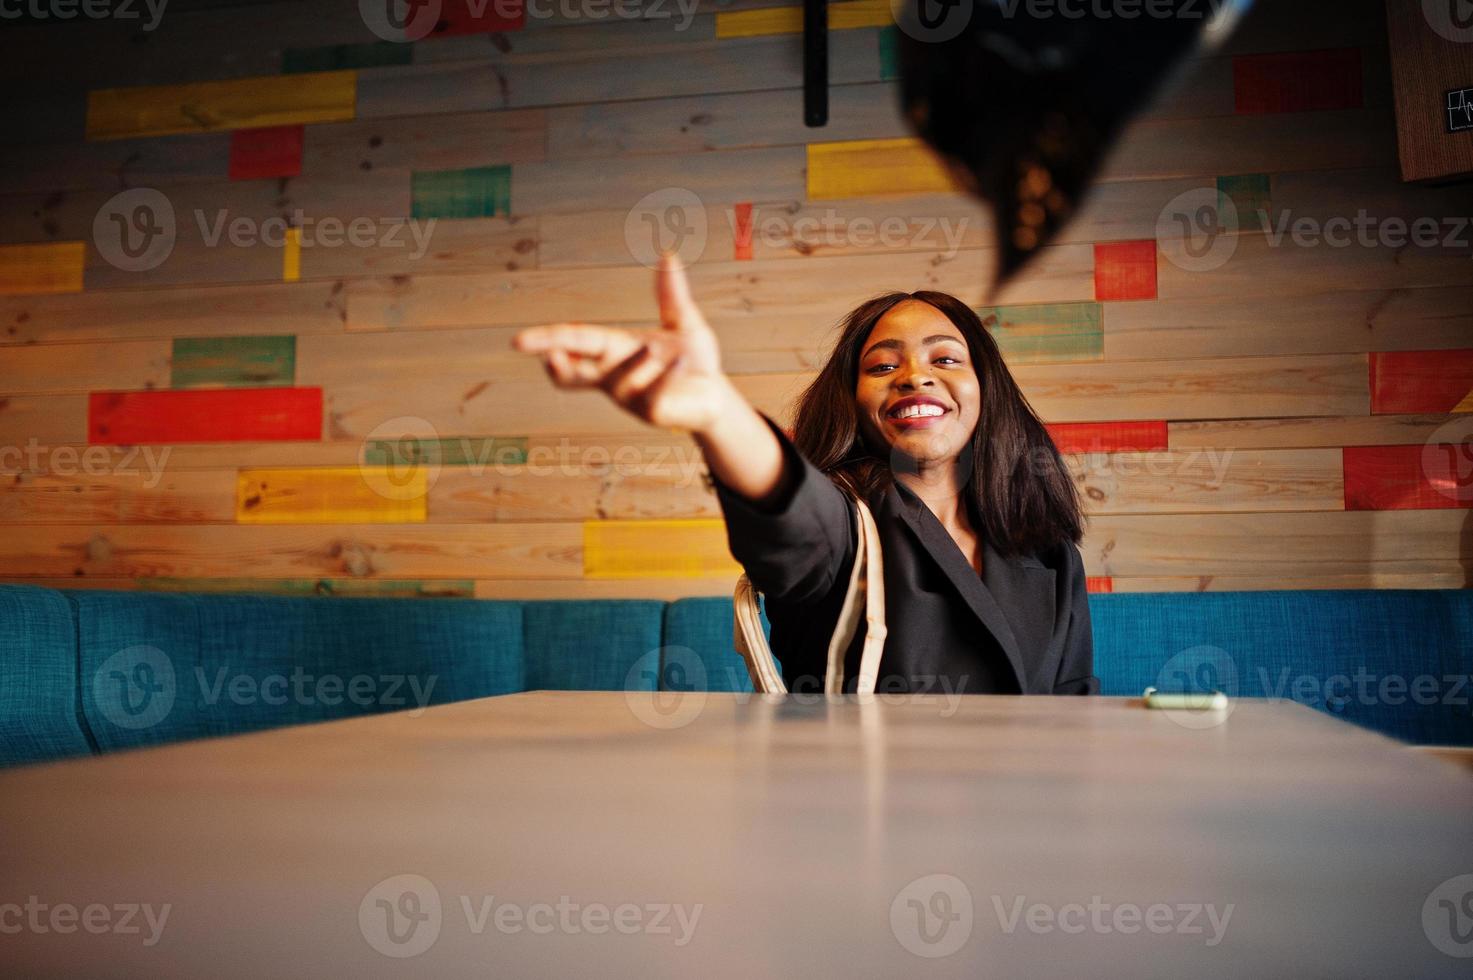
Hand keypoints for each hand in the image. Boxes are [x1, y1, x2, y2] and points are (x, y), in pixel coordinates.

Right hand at [512, 253, 732, 432]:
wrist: (716, 396)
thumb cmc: (694, 360)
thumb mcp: (683, 321)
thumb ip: (671, 293)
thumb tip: (668, 255)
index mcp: (613, 349)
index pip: (574, 342)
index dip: (546, 341)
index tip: (518, 341)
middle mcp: (612, 375)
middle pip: (571, 373)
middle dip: (556, 365)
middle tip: (546, 355)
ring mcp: (628, 398)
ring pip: (620, 376)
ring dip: (640, 360)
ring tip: (663, 351)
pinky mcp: (650, 414)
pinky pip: (651, 392)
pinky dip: (665, 374)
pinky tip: (682, 365)